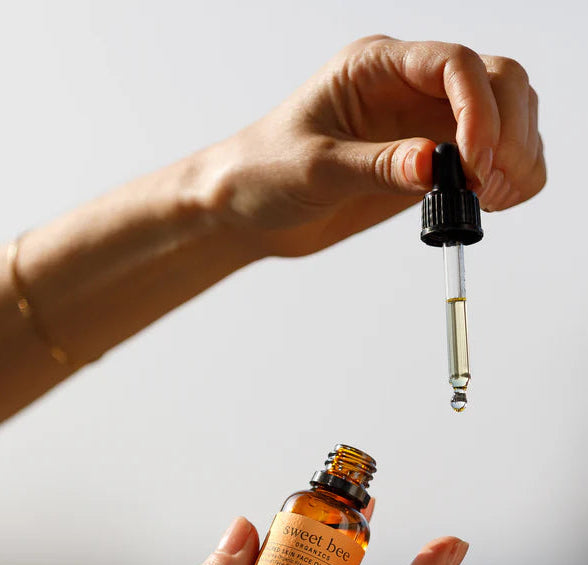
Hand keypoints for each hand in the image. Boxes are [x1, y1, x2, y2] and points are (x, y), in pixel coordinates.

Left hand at [205, 35, 544, 256]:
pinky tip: (489, 202)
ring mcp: (425, 124)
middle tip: (487, 186)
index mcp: (376, 68)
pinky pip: (492, 159)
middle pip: (498, 82)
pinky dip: (508, 178)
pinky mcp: (431, 162)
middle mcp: (410, 88)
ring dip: (517, 156)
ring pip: (507, 117)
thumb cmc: (264, 172)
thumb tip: (432, 167)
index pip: (454, 64)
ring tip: (489, 200)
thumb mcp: (314, 170)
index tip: (473, 163)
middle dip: (508, 133)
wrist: (249, 209)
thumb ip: (374, 166)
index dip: (479, 110)